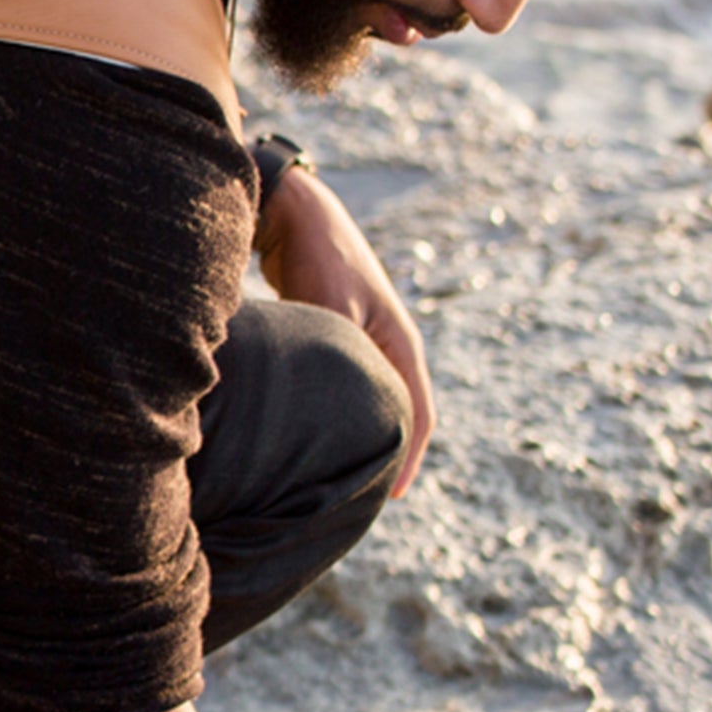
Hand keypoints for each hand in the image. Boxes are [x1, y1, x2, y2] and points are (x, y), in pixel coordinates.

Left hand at [256, 166, 434, 496]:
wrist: (295, 212)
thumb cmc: (317, 259)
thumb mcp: (334, 313)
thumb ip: (342, 358)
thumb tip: (333, 407)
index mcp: (400, 343)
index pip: (416, 414)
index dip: (406, 459)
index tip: (389, 498)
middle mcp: (389, 343)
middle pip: (398, 411)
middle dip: (387, 452)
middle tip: (362, 499)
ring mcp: (365, 338)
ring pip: (372, 397)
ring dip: (364, 432)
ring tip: (343, 476)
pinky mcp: (337, 334)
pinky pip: (348, 383)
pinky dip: (339, 411)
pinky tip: (312, 434)